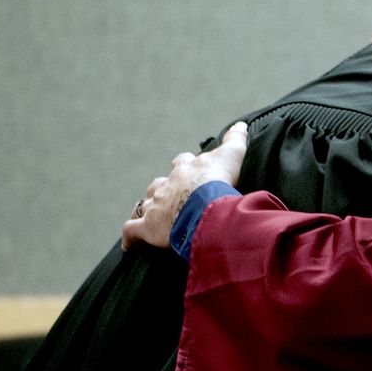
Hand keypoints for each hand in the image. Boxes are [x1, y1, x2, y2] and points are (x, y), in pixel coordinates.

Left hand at [121, 121, 247, 250]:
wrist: (204, 205)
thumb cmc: (217, 181)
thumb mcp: (231, 156)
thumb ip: (235, 140)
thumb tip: (241, 125)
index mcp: (185, 171)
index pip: (182, 163)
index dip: (185, 166)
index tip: (189, 168)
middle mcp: (166, 186)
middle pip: (160, 184)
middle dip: (164, 189)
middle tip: (172, 197)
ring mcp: (155, 206)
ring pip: (145, 206)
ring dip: (148, 210)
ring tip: (153, 217)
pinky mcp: (148, 227)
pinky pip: (133, 231)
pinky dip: (130, 238)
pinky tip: (129, 245)